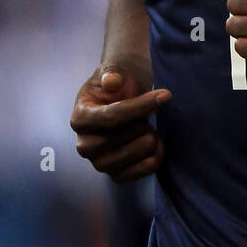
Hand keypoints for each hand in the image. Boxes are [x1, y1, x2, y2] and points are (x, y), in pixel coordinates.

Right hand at [70, 59, 170, 183]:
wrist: (120, 102)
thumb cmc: (116, 86)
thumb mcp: (113, 72)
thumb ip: (112, 74)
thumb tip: (112, 82)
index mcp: (80, 118)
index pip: (111, 117)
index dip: (140, 107)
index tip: (166, 95)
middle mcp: (84, 145)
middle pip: (120, 138)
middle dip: (142, 123)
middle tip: (149, 115)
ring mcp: (99, 162)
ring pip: (130, 156)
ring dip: (148, 141)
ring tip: (151, 128)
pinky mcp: (115, 175)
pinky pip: (135, 175)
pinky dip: (152, 160)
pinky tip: (159, 145)